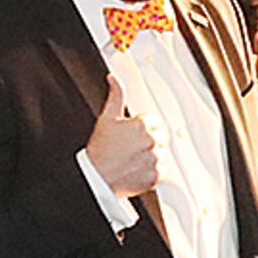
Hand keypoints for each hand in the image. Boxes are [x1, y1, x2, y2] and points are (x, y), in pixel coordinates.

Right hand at [85, 79, 160, 198]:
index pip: (152, 121)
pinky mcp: (156, 175)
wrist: (96, 178)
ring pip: (160, 153)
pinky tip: (136, 170)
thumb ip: (116, 96)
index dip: (140, 129)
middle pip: (158, 137)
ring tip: (131, 160)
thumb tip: (114, 79)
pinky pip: (161, 171)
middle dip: (146, 142)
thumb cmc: (99, 151)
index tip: (130, 137)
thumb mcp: (106, 119)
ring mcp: (154, 159)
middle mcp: (151, 140)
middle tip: (129, 150)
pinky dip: (151, 172)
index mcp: (141, 125)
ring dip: (149, 156)